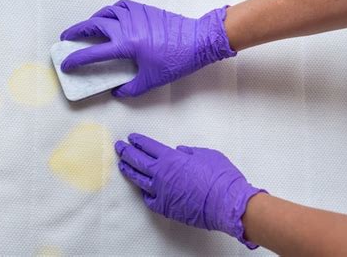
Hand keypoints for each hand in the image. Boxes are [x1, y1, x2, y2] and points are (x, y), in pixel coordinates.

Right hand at [60, 0, 235, 96]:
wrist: (197, 41)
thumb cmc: (177, 59)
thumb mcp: (152, 80)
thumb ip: (131, 88)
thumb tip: (118, 91)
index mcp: (126, 45)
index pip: (93, 53)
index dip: (76, 59)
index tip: (67, 63)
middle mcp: (126, 27)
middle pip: (93, 26)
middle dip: (76, 32)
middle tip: (67, 37)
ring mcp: (135, 15)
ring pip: (106, 13)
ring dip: (92, 19)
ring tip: (87, 27)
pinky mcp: (144, 10)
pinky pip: (121, 6)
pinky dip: (111, 10)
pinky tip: (111, 16)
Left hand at [115, 133, 264, 248]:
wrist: (227, 203)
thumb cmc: (220, 178)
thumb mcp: (207, 155)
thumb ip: (190, 152)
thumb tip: (180, 151)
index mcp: (171, 159)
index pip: (148, 146)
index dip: (139, 141)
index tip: (131, 138)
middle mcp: (161, 174)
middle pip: (137, 161)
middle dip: (126, 152)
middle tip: (119, 147)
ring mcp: (161, 192)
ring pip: (139, 180)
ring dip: (129, 171)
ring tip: (122, 165)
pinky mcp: (165, 208)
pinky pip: (149, 199)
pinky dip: (145, 193)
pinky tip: (143, 190)